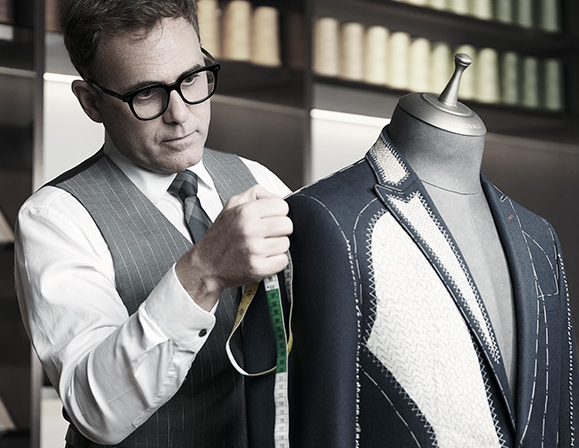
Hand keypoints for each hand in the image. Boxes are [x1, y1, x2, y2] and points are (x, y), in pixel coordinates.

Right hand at [175, 185, 292, 309]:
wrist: (206, 264)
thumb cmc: (221, 236)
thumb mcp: (232, 205)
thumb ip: (257, 194)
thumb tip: (279, 197)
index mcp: (245, 211)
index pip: (282, 206)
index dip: (278, 213)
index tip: (269, 219)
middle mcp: (249, 229)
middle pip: (288, 225)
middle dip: (280, 230)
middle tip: (267, 234)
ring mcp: (254, 250)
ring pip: (286, 243)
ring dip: (277, 246)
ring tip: (262, 247)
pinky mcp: (258, 268)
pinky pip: (283, 261)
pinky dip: (275, 262)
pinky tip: (263, 258)